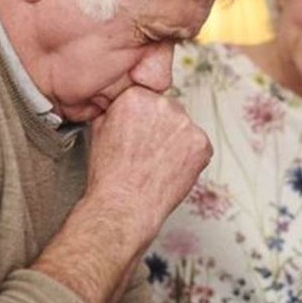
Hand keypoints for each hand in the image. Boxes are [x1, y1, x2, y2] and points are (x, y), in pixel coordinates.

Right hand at [87, 86, 211, 238]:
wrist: (124, 205)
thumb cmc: (110, 175)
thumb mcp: (99, 130)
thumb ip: (114, 110)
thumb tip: (120, 104)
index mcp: (136, 97)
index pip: (148, 97)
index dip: (143, 118)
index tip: (140, 131)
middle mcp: (163, 105)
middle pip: (168, 110)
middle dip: (161, 127)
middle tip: (148, 150)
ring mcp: (185, 124)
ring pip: (184, 128)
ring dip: (176, 141)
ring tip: (157, 162)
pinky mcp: (202, 144)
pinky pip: (199, 146)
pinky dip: (190, 157)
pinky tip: (171, 169)